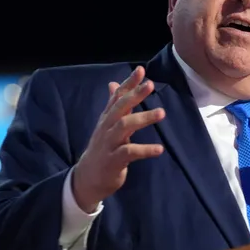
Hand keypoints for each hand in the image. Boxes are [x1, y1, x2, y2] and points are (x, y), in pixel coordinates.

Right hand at [71, 65, 165, 211]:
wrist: (87, 179)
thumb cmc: (103, 149)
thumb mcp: (107, 126)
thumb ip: (114, 106)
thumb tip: (114, 83)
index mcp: (107, 118)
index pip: (117, 96)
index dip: (128, 83)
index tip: (141, 70)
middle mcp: (106, 128)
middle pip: (120, 107)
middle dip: (135, 95)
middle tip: (150, 85)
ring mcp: (109, 143)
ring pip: (124, 126)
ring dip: (143, 118)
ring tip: (162, 113)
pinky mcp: (113, 161)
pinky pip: (129, 152)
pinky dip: (145, 150)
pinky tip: (159, 149)